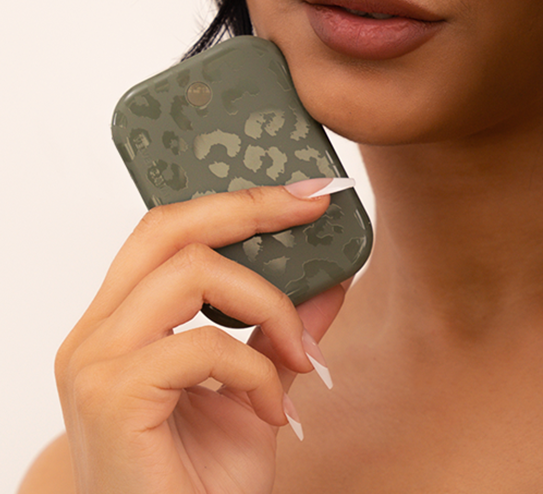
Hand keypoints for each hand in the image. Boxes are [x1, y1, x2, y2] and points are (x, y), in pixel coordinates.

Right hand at [55, 183, 349, 493]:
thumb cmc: (199, 482)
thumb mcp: (259, 388)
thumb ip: (283, 330)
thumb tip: (334, 276)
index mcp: (119, 324)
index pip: (168, 230)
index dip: (239, 200)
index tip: (307, 191)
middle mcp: (94, 335)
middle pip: (169, 227)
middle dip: (250, 208)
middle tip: (313, 210)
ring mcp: (95, 363)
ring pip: (194, 271)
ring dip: (268, 305)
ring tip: (298, 356)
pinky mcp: (112, 396)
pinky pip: (205, 344)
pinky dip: (256, 370)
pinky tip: (270, 411)